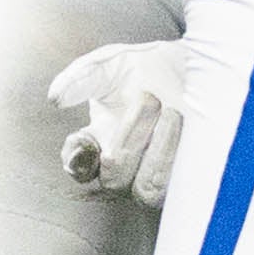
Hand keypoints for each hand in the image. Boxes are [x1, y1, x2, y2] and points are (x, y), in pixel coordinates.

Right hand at [50, 38, 184, 206]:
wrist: (198, 67)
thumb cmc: (147, 67)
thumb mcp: (109, 65)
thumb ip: (80, 79)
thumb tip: (55, 99)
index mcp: (97, 141)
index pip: (78, 165)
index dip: (77, 159)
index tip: (87, 139)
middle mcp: (123, 166)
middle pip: (114, 177)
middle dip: (129, 138)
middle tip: (149, 98)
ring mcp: (154, 177)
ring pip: (146, 189)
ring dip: (158, 151)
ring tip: (173, 113)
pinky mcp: (187, 183)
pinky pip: (179, 188)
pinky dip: (179, 159)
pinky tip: (187, 130)